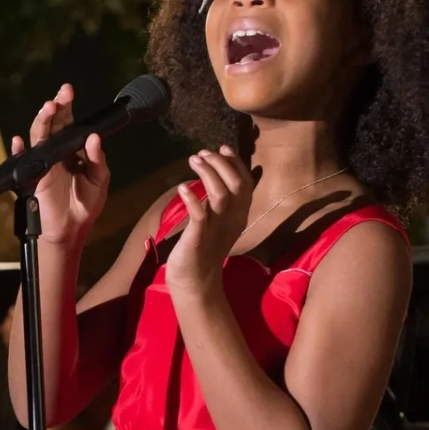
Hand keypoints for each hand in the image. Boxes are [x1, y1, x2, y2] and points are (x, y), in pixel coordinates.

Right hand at [14, 83, 108, 243]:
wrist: (71, 228)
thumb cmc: (85, 203)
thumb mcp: (99, 179)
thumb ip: (97, 159)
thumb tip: (93, 138)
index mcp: (72, 148)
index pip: (69, 122)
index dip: (67, 106)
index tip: (68, 91)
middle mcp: (56, 150)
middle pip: (53, 123)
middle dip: (56, 107)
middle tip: (62, 94)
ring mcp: (42, 162)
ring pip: (38, 136)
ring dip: (42, 121)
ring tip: (48, 108)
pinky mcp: (32, 176)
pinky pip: (21, 161)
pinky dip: (18, 151)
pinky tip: (18, 142)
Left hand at [165, 146, 258, 301]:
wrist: (194, 281)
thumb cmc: (203, 248)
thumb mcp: (217, 222)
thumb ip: (221, 201)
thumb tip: (217, 174)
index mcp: (239, 215)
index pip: (246, 183)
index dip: (236, 163)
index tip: (223, 148)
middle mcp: (231, 220)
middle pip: (236, 185)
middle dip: (221, 163)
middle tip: (203, 153)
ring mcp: (216, 229)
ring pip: (220, 195)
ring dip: (207, 174)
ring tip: (194, 161)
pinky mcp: (199, 238)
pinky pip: (200, 215)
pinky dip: (192, 199)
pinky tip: (182, 188)